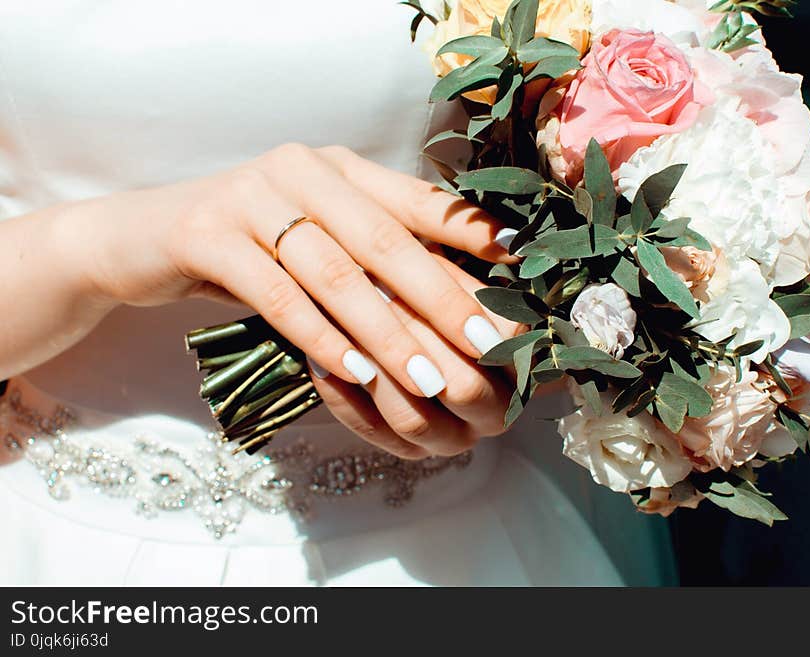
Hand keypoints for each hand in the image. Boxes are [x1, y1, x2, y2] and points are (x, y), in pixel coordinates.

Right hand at [68, 144, 518, 455]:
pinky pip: (277, 295)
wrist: (144, 235)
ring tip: (428, 377)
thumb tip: (450, 291)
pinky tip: (355, 372)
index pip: (417, 200)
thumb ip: (371, 248)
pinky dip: (320, 337)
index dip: (472, 236)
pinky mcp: (206, 234)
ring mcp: (250, 196)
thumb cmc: (249, 243)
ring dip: (387, 332)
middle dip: (443, 299)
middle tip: (487, 348)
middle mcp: (300, 170)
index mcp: (338, 167)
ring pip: (335, 274)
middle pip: (385, 240)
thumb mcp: (315, 234)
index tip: (520, 275)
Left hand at [312, 256, 519, 458]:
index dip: (464, 315)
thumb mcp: (451, 269)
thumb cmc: (427, 287)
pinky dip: (344, 399)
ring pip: (415, 420)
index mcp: (523, 371)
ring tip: (343, 329)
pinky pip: (373, 432)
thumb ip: (473, 266)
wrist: (399, 320)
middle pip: (463, 389)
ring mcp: (452, 438)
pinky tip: (319, 362)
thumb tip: (503, 245)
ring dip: (379, 374)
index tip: (424, 272)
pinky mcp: (409, 450)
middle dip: (417, 341)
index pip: (501, 351)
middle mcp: (495, 413)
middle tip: (377, 296)